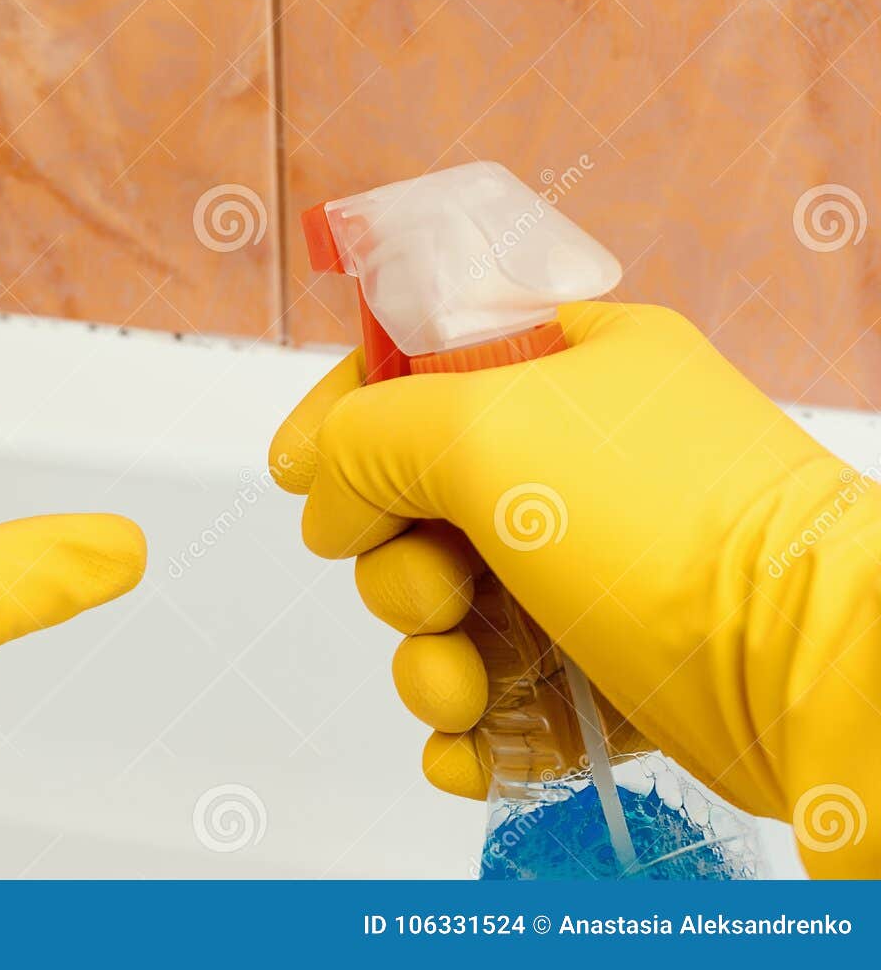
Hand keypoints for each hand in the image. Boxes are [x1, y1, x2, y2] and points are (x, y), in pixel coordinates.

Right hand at [270, 301, 880, 876]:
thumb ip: (369, 437)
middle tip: (434, 596)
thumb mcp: (487, 432)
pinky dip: (475, 725)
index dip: (346, 411)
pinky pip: (504, 689)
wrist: (813, 676)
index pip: (425, 361)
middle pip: (422, 504)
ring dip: (429, 661)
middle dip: (399, 568)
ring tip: (460, 692)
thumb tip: (332, 503)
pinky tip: (473, 747)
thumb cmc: (664, 527)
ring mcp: (602, 567)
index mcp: (575, 363)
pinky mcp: (615, 665)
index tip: (297, 472)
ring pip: (455, 611)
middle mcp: (586, 460)